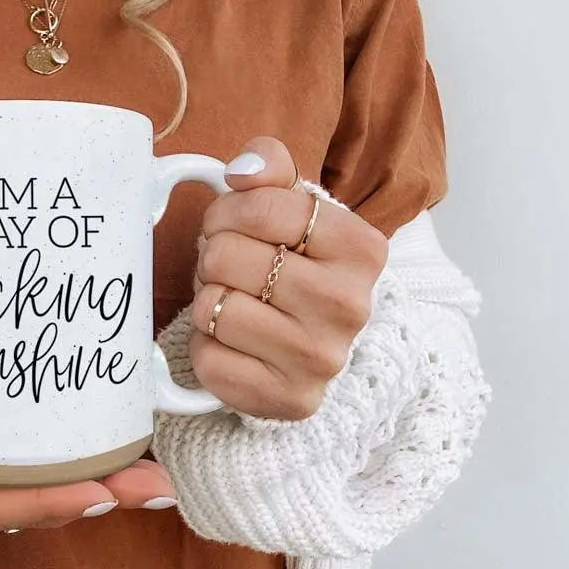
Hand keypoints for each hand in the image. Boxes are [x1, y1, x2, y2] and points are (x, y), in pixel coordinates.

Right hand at [0, 388, 178, 534]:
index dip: (47, 501)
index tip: (102, 491)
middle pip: (29, 506)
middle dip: (96, 496)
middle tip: (160, 484)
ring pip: (31, 491)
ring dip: (92, 483)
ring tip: (150, 470)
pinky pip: (17, 471)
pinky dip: (62, 464)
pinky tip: (99, 448)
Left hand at [190, 136, 388, 420]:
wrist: (313, 349)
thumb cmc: (295, 269)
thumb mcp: (294, 209)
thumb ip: (270, 168)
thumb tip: (244, 168)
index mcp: (361, 248)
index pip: (262, 207)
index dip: (228, 211)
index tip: (232, 224)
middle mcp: (349, 306)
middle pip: (226, 256)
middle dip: (213, 257)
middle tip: (231, 270)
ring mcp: (322, 359)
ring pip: (213, 308)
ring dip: (209, 302)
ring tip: (235, 304)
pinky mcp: (289, 400)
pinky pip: (209, 360)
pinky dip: (207, 348)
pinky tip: (234, 345)